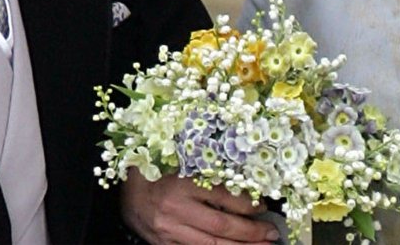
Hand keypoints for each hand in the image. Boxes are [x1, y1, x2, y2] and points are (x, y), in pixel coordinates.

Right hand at [120, 173, 277, 243]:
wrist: (127, 188)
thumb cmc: (159, 169)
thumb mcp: (184, 162)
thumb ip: (211, 173)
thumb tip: (246, 183)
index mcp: (182, 182)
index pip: (225, 197)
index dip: (249, 204)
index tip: (264, 206)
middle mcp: (175, 208)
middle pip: (222, 226)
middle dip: (251, 233)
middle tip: (272, 233)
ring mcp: (168, 230)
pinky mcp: (163, 243)